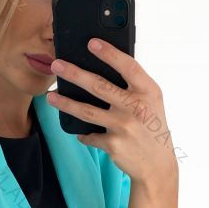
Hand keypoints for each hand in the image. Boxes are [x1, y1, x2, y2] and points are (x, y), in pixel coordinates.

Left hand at [47, 38, 177, 193]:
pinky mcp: (113, 144)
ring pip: (87, 111)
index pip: (128, 66)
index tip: (92, 43)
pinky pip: (90, 135)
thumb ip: (134, 87)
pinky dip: (83, 134)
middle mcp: (136, 107)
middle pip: (99, 86)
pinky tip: (78, 131)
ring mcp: (123, 126)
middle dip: (74, 74)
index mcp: (148, 92)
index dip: (110, 53)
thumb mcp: (151, 103)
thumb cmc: (152, 127)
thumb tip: (101, 68)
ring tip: (51, 97)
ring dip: (66, 103)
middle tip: (56, 65)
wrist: (157, 164)